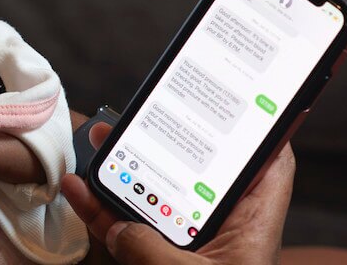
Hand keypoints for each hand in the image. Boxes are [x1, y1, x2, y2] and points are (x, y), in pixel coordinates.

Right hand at [60, 123, 293, 264]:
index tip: (239, 98)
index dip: (259, 131)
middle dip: (164, 141)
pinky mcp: (154, 263)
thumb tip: (118, 227)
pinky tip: (76, 189)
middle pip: (196, 174)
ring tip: (98, 140)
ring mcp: (185, 250)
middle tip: (142, 111)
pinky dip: (100, 211)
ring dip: (121, 172)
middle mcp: (221, 235)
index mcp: (251, 230)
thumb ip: (152, 249)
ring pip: (153, 198)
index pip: (269, 168)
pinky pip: (124, 230)